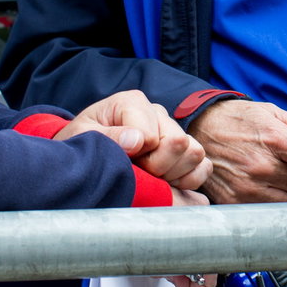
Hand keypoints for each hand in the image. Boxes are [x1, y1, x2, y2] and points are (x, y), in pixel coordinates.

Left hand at [55, 90, 211, 190]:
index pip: (150, 136)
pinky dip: (189, 180)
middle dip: (157, 167)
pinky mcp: (185, 151)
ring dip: (173, 174)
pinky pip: (203, 166)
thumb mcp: (83, 137)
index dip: (137, 156)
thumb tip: (137, 141)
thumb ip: (108, 137)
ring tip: (149, 176)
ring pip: (194, 154)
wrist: (86, 154)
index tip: (121, 160)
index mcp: (133, 103)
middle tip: (136, 171)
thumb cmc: (82, 143)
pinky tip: (167, 183)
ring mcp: (174, 131)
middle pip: (178, 143)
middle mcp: (158, 113)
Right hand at [188, 100, 286, 203]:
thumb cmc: (238, 119)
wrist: (200, 128)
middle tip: (286, 164)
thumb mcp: (272, 112)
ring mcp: (247, 186)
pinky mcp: (235, 201)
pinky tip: (258, 182)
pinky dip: (268, 198)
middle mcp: (262, 166)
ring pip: (286, 199)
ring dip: (285, 190)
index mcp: (276, 139)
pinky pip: (266, 207)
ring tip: (270, 173)